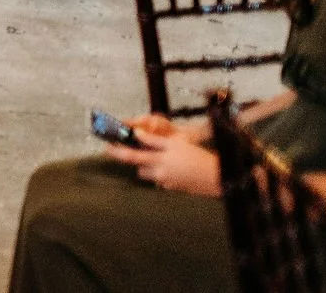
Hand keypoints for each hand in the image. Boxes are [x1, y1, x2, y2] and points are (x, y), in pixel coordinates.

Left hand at [105, 127, 221, 197]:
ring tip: (161, 157)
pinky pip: (161, 180)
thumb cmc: (198, 157)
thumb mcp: (176, 144)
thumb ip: (154, 140)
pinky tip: (174, 168)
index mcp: (159, 161)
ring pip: (149, 174)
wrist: (218, 178)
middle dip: (135, 159)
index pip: (131, 156)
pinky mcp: (173, 189)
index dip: (117, 152)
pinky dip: (162, 173)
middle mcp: (159, 174)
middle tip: (134, 150)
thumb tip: (137, 135)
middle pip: (138, 168)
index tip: (107, 147)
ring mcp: (166, 183)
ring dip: (149, 167)